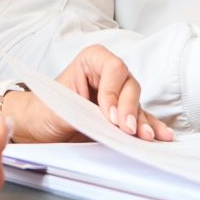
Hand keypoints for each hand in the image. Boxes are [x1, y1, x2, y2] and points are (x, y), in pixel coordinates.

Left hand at [2, 44, 174, 142]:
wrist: (39, 128)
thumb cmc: (43, 111)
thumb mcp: (57, 109)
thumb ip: (81, 112)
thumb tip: (105, 123)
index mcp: (91, 61)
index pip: (113, 68)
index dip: (114, 91)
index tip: (109, 116)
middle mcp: (108, 75)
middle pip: (130, 85)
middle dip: (129, 109)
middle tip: (127, 130)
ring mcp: (117, 95)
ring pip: (138, 103)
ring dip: (143, 121)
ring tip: (146, 137)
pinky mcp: (122, 114)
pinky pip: (141, 118)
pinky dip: (150, 126)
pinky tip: (161, 135)